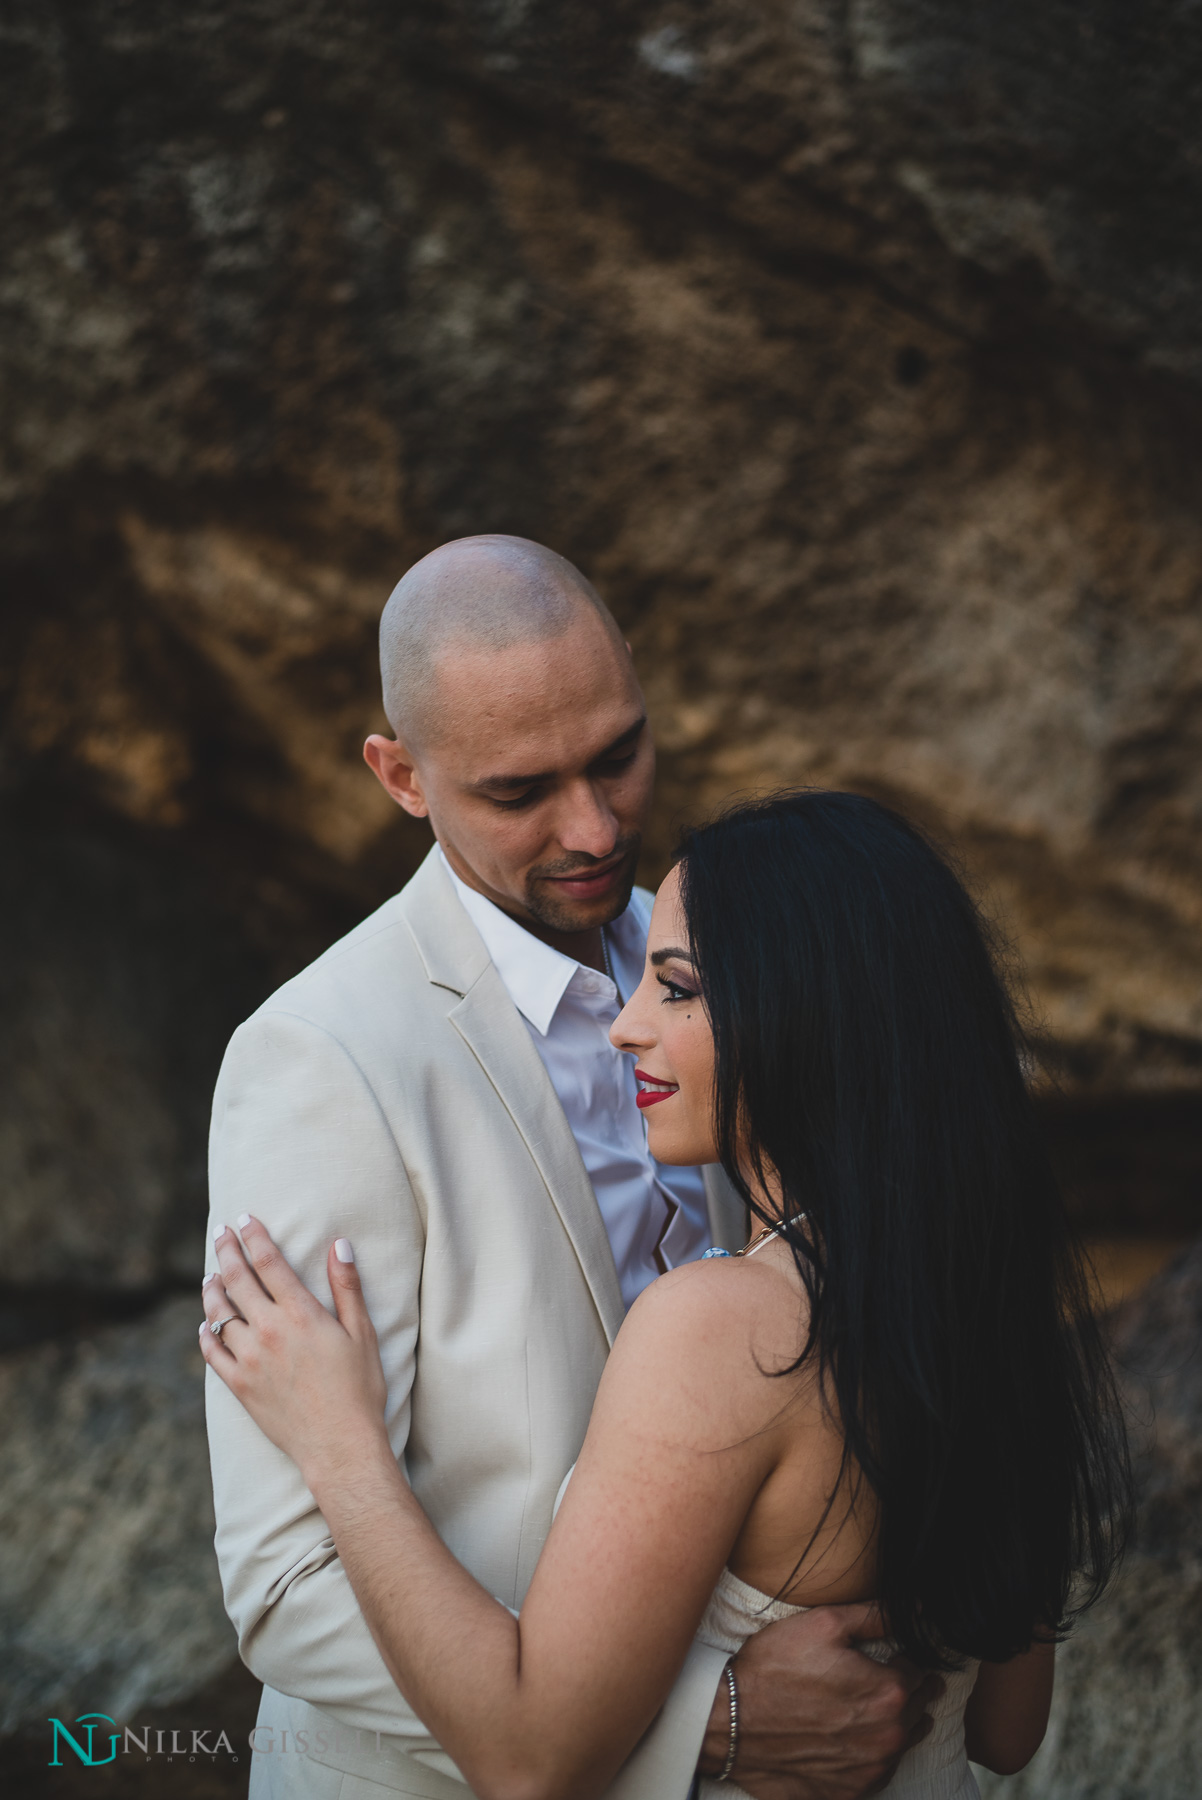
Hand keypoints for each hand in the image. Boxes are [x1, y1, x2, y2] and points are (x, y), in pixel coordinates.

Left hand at [200, 1217, 389, 1486]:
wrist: (339, 1446)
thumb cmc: (359, 1389)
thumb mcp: (362, 1333)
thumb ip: (347, 1287)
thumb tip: (339, 1245)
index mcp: (299, 1314)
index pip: (269, 1262)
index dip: (255, 1237)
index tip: (245, 1219)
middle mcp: (268, 1331)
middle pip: (238, 1280)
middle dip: (227, 1251)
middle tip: (221, 1233)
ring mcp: (249, 1359)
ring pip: (219, 1313)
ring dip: (212, 1289)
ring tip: (211, 1274)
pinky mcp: (239, 1386)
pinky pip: (212, 1353)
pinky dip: (206, 1333)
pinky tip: (206, 1324)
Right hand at [698, 1604, 942, 1799]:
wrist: (731, 1722)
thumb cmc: (774, 1669)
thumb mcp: (825, 1623)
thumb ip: (876, 1616)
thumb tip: (918, 1612)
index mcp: (888, 1692)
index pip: (920, 1673)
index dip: (907, 1660)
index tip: (894, 1656)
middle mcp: (887, 1737)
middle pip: (916, 1710)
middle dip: (907, 1693)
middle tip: (883, 1680)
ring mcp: (869, 1771)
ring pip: (901, 1743)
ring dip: (893, 1725)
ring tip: (869, 1708)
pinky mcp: (849, 1793)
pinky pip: (875, 1772)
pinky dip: (869, 1755)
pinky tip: (850, 1739)